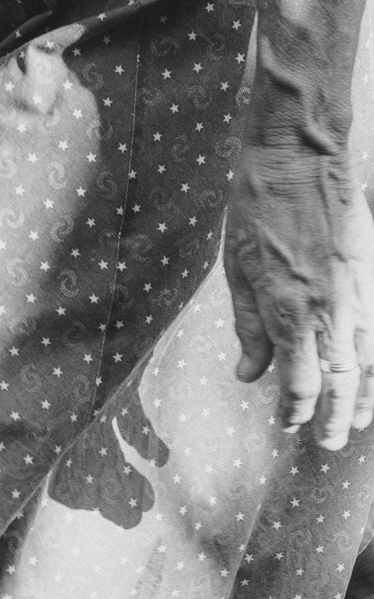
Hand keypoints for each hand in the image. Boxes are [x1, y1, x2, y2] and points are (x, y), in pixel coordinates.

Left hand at [224, 139, 373, 449]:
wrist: (299, 155)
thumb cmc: (258, 204)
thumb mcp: (237, 265)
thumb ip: (247, 324)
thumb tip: (248, 372)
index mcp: (288, 311)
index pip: (298, 383)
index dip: (295, 411)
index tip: (288, 424)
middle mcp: (329, 311)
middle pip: (339, 383)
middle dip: (333, 418)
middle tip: (328, 443)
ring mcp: (358, 294)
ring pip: (368, 363)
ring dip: (362, 397)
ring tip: (356, 420)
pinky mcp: (373, 276)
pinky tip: (370, 372)